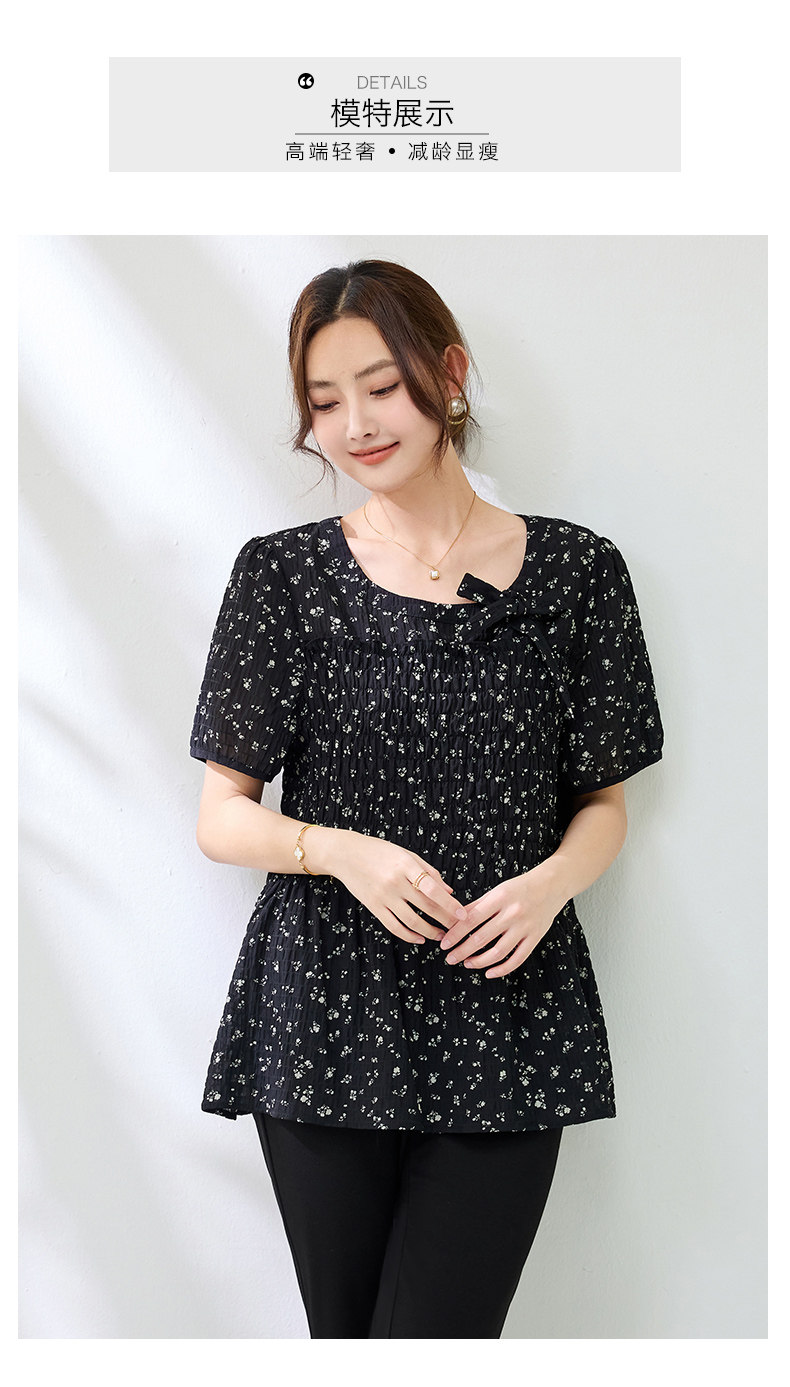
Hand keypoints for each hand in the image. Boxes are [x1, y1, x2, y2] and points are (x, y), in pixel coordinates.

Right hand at [332, 831, 462, 945]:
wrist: (345, 854)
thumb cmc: (379, 851)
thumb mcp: (406, 854)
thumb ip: (428, 872)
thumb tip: (449, 891)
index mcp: (406, 865)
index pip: (432, 888)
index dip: (449, 904)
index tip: (463, 914)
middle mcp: (395, 881)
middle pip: (426, 906)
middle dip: (445, 920)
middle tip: (458, 928)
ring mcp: (384, 896)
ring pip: (412, 921)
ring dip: (430, 931)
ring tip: (441, 935)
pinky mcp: (374, 906)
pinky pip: (394, 927)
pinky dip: (409, 936)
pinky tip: (420, 938)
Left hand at [439, 863, 567, 978]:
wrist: (552, 885)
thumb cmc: (520, 887)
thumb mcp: (497, 891)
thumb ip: (477, 906)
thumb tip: (454, 920)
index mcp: (500, 898)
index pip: (471, 919)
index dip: (456, 934)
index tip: (444, 944)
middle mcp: (512, 913)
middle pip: (482, 938)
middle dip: (462, 951)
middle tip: (450, 958)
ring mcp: (525, 927)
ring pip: (498, 952)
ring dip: (479, 962)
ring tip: (467, 963)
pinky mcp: (535, 938)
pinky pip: (517, 959)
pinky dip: (502, 969)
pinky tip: (489, 972)